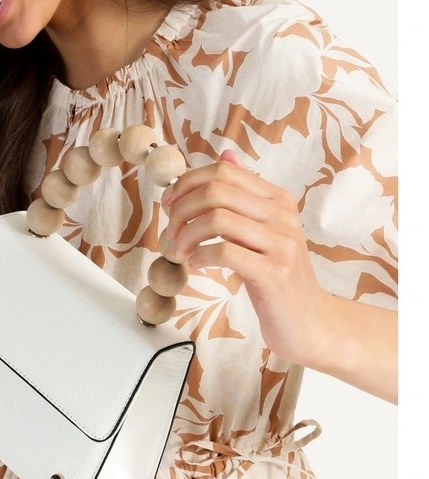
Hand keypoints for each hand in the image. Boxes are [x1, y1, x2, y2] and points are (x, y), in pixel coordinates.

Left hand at [161, 149, 329, 364]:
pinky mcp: (273, 274)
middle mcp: (283, 216)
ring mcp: (281, 244)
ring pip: (218, 219)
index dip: (188, 183)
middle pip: (217, 191)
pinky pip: (225, 253)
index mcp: (278, 200)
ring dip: (187, 234)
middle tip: (170, 230)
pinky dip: (200, 256)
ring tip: (180, 250)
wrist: (309, 322)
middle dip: (182, 208)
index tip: (169, 203)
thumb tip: (227, 155)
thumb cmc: (278, 276)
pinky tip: (196, 264)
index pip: (225, 172)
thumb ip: (245, 195)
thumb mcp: (263, 229)